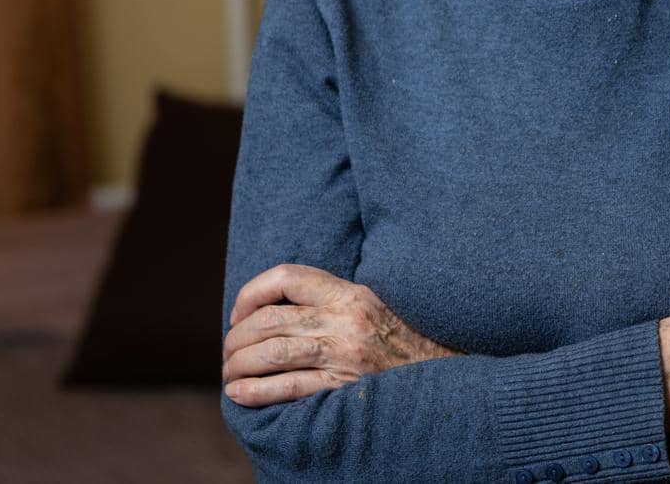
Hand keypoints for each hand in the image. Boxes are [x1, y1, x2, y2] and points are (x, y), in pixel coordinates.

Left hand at [222, 263, 460, 406]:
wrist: (441, 377)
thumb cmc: (400, 342)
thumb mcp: (370, 306)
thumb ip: (330, 301)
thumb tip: (276, 306)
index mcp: (350, 293)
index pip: (287, 276)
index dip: (253, 292)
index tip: (239, 312)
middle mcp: (345, 319)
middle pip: (271, 319)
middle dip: (237, 337)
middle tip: (228, 351)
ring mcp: (344, 354)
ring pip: (274, 352)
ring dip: (240, 364)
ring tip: (228, 373)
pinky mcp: (344, 387)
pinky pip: (289, 387)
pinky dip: (257, 391)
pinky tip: (239, 394)